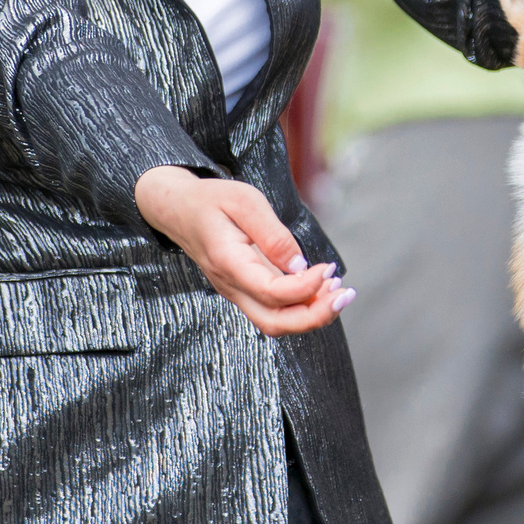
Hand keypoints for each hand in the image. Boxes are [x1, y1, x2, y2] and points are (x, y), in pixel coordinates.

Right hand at [135, 167, 351, 335]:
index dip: (306, 288)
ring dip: (311, 314)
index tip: (328, 268)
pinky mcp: (245, 290)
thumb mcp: (245, 201)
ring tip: (339, 291)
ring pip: (275, 322)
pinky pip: (273, 310)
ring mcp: (237, 292)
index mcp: (229, 263)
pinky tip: (322, 288)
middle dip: (315, 317)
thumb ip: (273, 234)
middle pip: (274, 323)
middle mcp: (231, 286)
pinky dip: (301, 306)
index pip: (272, 293)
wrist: (177, 209)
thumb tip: (300, 265)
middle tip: (345, 294)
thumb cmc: (212, 200)